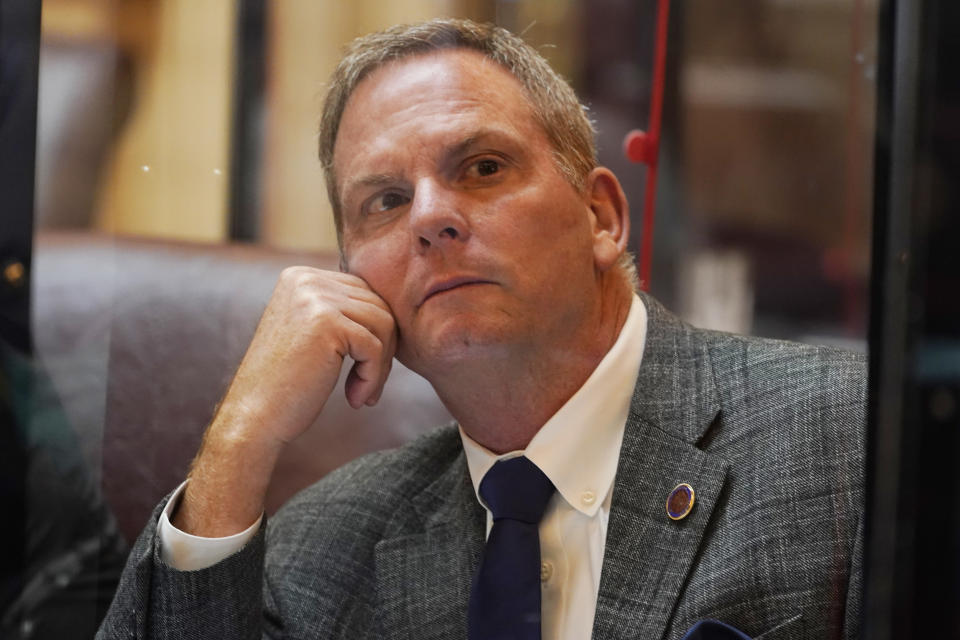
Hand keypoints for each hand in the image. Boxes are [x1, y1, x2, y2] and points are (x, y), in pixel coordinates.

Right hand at [174, 267, 396, 535]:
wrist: (253, 418)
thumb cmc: (287, 385)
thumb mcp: (312, 335)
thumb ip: (341, 312)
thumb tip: (394, 308)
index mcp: (300, 276)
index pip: (364, 293)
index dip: (375, 334)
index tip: (363, 369)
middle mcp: (306, 279)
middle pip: (378, 305)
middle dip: (382, 349)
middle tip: (367, 386)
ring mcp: (315, 297)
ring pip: (384, 324)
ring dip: (380, 366)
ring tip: (362, 394)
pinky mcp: (327, 322)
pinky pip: (376, 347)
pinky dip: (373, 377)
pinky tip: (355, 399)